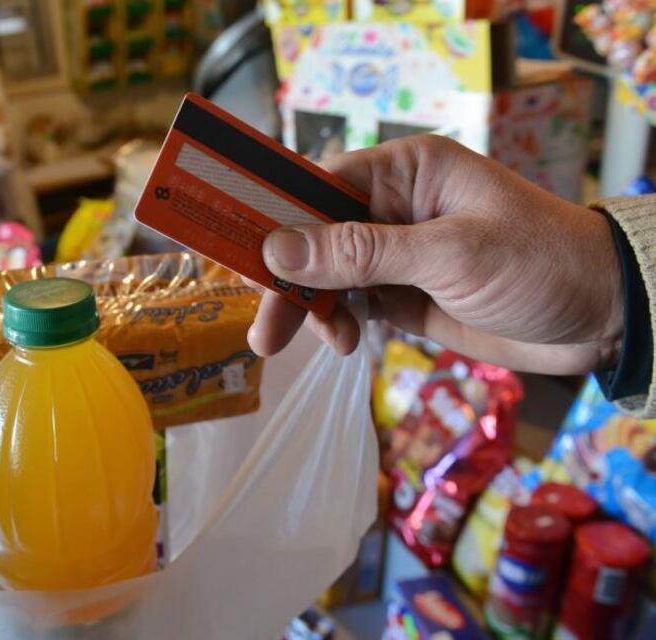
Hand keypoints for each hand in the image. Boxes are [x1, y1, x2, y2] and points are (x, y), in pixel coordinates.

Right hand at [248, 136, 622, 375]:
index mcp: (406, 172)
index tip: (245, 258)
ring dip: (311, 308)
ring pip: (326, 275)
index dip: (277, 218)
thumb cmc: (537, 264)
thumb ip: (362, 253)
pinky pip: (350, 303)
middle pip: (314, 236)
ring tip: (317, 342)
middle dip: (288, 279)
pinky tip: (343, 342)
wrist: (599, 317)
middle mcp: (393, 207)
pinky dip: (337, 322)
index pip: (319, 185)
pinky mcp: (402, 293)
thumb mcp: (449, 254)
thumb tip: (279, 249)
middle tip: (265, 330)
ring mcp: (396, 253)